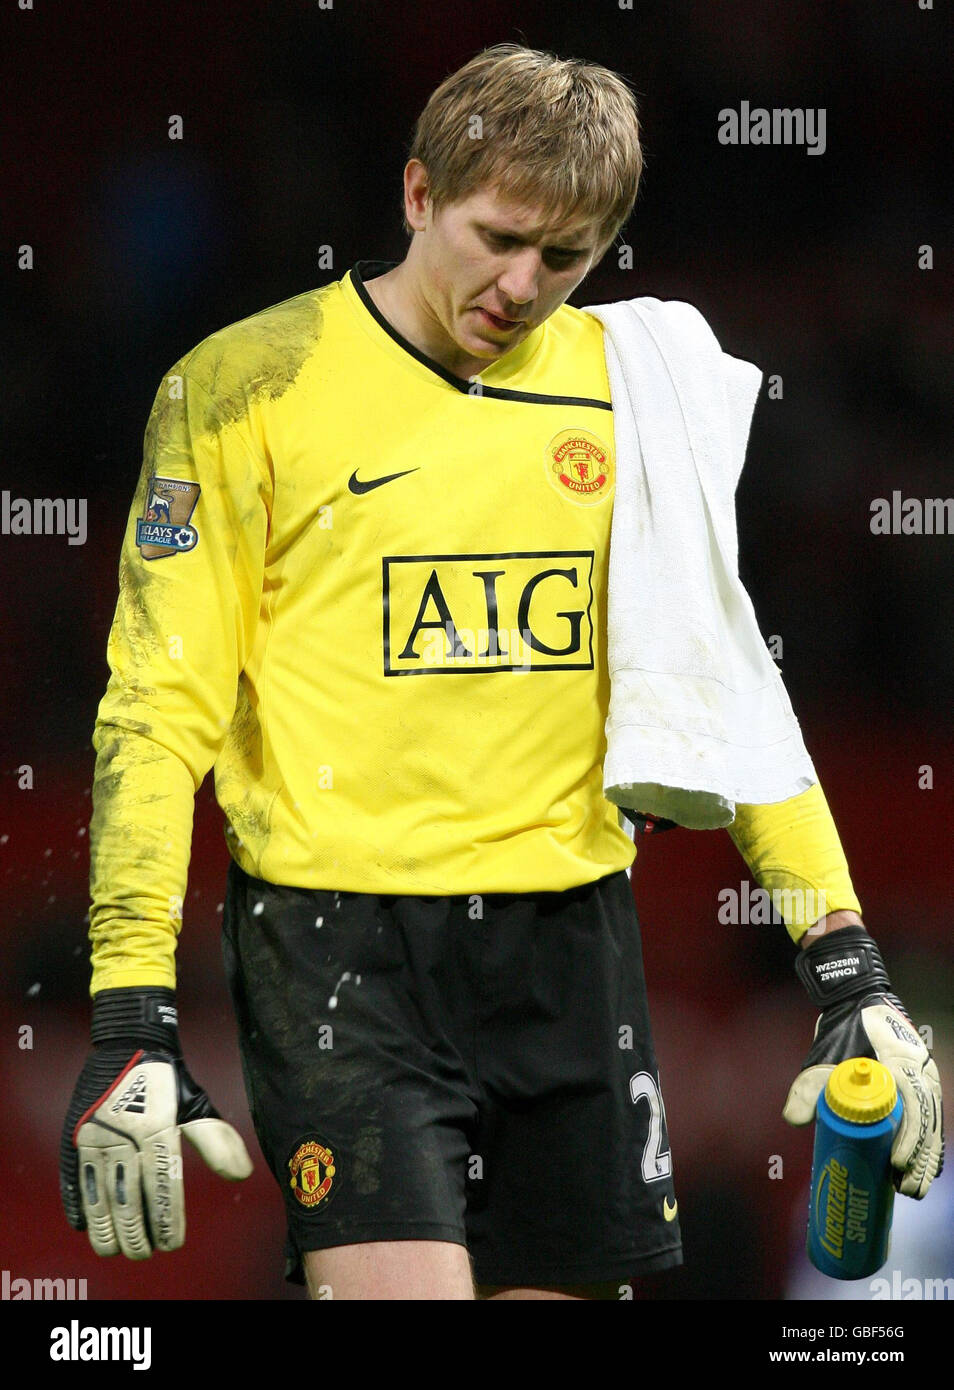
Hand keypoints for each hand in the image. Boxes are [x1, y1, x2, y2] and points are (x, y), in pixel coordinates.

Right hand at [60, 988, 252, 1257]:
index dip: (167, 1221)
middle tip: (143, 1253)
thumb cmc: (168, 1078)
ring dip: (106, 1228)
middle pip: (128, 1200)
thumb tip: (242, 1175)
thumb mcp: (196, 1103)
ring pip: (99, 1195)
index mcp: (158, 1130)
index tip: (172, 1244)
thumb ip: (217, 1141)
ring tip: (115, 1249)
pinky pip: (74, 1177)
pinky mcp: (75, 1135)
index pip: (163, 1189)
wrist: (129, 1041)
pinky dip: (77, 1204)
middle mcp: (124, 1136)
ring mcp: (95, 1136)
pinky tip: (84, 1226)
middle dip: (135, 1234)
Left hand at [783, 925, 943, 1198]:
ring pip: (932, 1121)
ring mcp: (924, 1075)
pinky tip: (924, 1168)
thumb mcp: (823, 1053)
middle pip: (928, 1121)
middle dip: (920, 1157)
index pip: (912, 1106)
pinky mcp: (920, 1082)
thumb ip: (809, 1084)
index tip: (895, 1163)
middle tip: (905, 1188)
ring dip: (926, 1155)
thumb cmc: (843, 1026)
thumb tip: (794, 1120)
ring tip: (913, 1187)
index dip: (908, 1138)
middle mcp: (920, 1069)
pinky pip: (930, 1117)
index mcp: (901, 1060)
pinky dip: (928, 1143)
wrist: (858, 997)